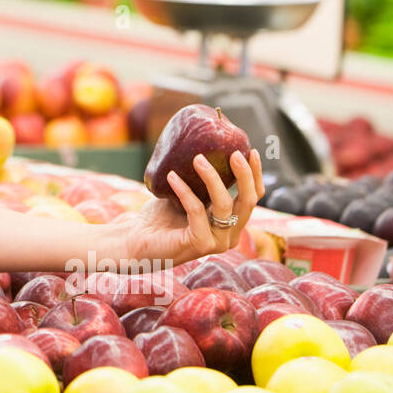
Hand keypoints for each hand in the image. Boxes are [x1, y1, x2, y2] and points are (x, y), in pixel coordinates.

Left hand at [118, 149, 265, 267]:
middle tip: (234, 152)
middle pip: (247, 202)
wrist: (136, 240)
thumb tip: (206, 147)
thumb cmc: (161, 216)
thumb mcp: (187, 193)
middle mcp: (230, 236)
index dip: (255, 175)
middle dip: (244, 174)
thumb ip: (201, 180)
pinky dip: (185, 191)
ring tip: (197, 158)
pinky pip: (197, 210)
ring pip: (224, 205)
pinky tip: (172, 176)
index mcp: (232, 224)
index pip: (252, 198)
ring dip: (212, 178)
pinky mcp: (200, 244)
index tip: (251, 151)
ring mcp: (217, 242)